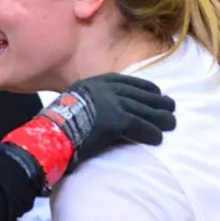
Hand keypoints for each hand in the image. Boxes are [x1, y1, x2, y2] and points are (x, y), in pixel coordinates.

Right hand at [0, 73, 175, 189]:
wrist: (48, 137)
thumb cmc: (54, 127)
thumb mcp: (70, 106)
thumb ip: (86, 105)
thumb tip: (95, 115)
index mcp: (91, 84)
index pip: (123, 81)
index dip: (142, 86)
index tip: (155, 91)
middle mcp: (102, 89)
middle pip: (137, 93)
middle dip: (156, 101)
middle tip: (171, 106)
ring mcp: (109, 103)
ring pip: (142, 109)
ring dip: (159, 117)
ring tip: (171, 123)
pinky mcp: (115, 119)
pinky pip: (139, 125)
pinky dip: (150, 132)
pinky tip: (158, 139)